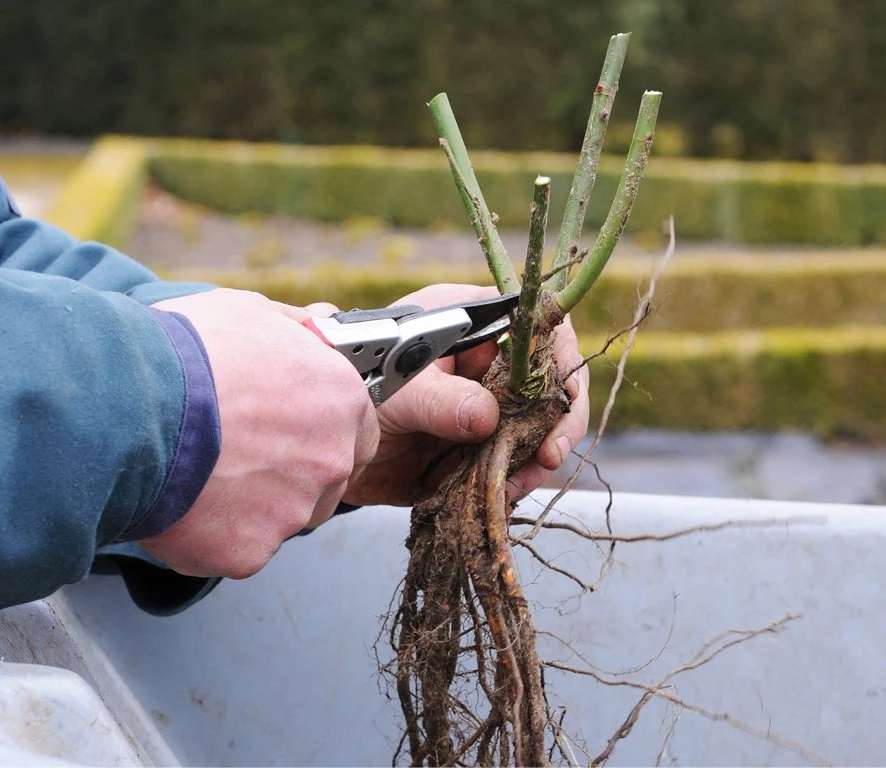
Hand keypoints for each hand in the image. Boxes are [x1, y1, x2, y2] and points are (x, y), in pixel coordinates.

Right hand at [139, 289, 378, 578]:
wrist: (126, 407)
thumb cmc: (186, 353)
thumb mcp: (250, 312)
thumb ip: (296, 329)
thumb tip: (317, 327)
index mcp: (341, 401)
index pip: (359, 432)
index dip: (326, 432)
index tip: (298, 432)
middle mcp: (331, 460)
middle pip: (325, 480)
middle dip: (291, 472)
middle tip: (240, 453)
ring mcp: (293, 511)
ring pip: (282, 517)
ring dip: (253, 504)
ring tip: (204, 473)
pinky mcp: (250, 551)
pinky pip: (239, 547)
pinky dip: (214, 533)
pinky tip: (185, 502)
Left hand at [342, 284, 588, 506]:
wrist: (331, 444)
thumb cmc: (357, 390)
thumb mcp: (395, 390)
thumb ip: (438, 399)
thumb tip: (485, 417)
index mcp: (469, 323)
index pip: (534, 323)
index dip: (558, 353)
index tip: (563, 393)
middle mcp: (487, 362)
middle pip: (548, 379)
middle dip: (557, 418)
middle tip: (549, 453)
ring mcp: (487, 404)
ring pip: (538, 424)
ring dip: (537, 456)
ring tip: (519, 482)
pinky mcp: (480, 445)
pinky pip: (513, 460)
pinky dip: (514, 479)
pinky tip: (503, 493)